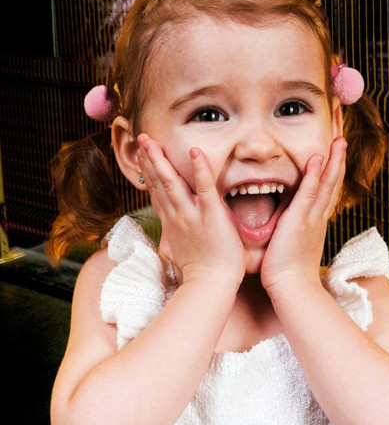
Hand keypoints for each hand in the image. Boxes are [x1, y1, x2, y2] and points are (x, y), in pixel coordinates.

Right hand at [137, 133, 245, 290]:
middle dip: (148, 160)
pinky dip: (200, 169)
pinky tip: (195, 152)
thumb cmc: (202, 272)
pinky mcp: (211, 215)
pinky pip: (205, 188)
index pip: (157, 193)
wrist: (211, 286)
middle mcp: (177, 216)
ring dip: (160, 161)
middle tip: (140, 139)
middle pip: (158, 183)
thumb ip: (176, 238)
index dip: (149, 173)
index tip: (141, 156)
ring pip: (171, 183)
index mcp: (173, 223)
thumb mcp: (182, 251)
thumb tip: (168, 239)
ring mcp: (191, 215)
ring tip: (151, 142)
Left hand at [260, 137, 347, 294]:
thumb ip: (293, 229)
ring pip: (328, 183)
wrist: (292, 288)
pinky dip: (315, 175)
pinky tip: (317, 157)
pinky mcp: (300, 220)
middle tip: (343, 135)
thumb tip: (287, 223)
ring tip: (339, 139)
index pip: (329, 188)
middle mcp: (320, 215)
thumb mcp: (294, 244)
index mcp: (318, 219)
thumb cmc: (288, 271)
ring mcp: (312, 217)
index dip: (334, 168)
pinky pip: (309, 193)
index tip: (337, 151)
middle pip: (335, 180)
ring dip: (334, 160)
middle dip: (339, 157)